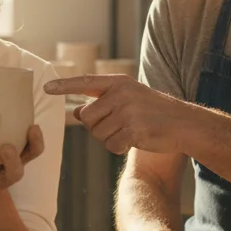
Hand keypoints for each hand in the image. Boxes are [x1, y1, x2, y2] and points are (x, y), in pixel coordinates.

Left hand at [44, 74, 190, 154]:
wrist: (184, 124)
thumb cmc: (154, 112)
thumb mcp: (130, 98)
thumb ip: (105, 102)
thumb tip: (78, 112)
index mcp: (119, 82)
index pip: (85, 83)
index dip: (64, 86)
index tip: (46, 88)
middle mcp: (120, 94)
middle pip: (87, 117)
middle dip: (98, 126)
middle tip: (120, 125)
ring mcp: (127, 112)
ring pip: (97, 134)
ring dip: (110, 138)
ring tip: (131, 130)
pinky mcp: (132, 130)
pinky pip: (110, 145)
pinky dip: (119, 148)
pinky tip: (135, 141)